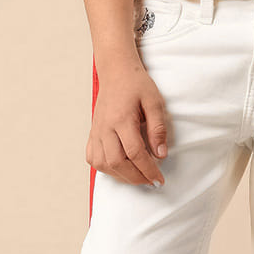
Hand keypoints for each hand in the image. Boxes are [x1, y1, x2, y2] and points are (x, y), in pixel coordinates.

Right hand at [86, 62, 169, 186]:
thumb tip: (160, 155)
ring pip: (102, 164)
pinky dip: (104, 168)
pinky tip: (118, 168)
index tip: (159, 179)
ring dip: (120, 175)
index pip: (135, 153)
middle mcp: (105, 127)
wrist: (116, 71)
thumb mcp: (155, 101)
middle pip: (117, 162)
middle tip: (151, 181)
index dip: (148, 170)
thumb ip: (158, 128)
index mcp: (122, 119)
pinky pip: (92, 158)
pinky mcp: (92, 132)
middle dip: (135, 177)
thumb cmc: (137, 84)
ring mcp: (96, 131)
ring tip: (137, 176)